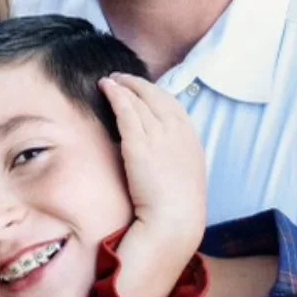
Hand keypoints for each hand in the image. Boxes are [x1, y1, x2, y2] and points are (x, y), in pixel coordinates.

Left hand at [99, 73, 205, 253]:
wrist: (175, 219)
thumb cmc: (178, 206)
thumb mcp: (185, 173)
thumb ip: (175, 155)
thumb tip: (162, 151)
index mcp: (190, 138)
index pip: (172, 104)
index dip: (154, 93)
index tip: (141, 89)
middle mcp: (177, 131)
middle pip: (155, 96)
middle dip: (137, 84)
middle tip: (121, 77)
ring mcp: (158, 135)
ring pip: (138, 100)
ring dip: (123, 85)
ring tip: (109, 79)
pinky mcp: (138, 142)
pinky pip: (125, 110)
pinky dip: (116, 94)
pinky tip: (105, 86)